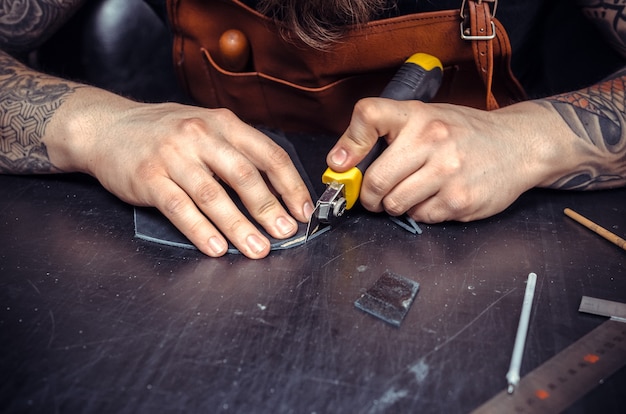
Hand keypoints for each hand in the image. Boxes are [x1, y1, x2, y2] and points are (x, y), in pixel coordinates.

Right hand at [58, 97, 313, 258]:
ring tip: (258, 248)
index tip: (303, 211)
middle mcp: (200, 135)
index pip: (268, 155)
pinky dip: (200, 231)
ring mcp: (172, 156)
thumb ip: (238, 151)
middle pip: (243, 176)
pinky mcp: (147, 178)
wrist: (107, 127)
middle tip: (286, 233)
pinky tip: (217, 248)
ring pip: (213, 196)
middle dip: (269, 208)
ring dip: (239, 226)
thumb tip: (277, 189)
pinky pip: (179, 208)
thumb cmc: (164, 132)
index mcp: (223, 123)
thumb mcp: (206, 127)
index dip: (290, 185)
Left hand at [326, 98, 565, 222]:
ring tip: (410, 193)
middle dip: (368, 195)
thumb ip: (388, 133)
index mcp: (418, 115)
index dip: (348, 144)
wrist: (519, 145)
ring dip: (395, 205)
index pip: (368, 116)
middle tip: (374, 196)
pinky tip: (435, 198)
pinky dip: (421, 212)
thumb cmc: (465, 133)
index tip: (340, 164)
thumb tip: (342, 162)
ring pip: (395, 204)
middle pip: (375, 180)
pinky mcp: (460, 201)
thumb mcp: (427, 117)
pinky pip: (420, 216)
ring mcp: (448, 173)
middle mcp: (432, 140)